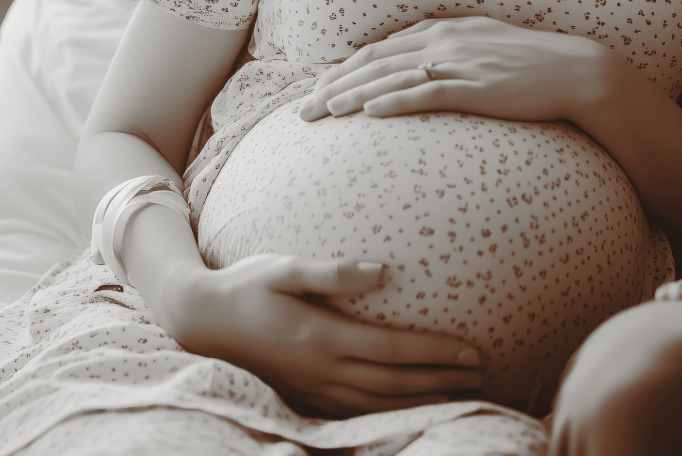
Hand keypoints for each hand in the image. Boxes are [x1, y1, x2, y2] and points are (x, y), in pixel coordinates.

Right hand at [161, 254, 484, 416]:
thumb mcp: (285, 266)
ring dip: (420, 402)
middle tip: (481, 376)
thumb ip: (332, 272)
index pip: (393, 350)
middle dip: (442, 381)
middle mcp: (321, 369)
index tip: (473, 352)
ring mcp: (311, 388)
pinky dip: (386, 414)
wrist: (200, 320)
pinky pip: (353, 413)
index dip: (437, 354)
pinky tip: (405, 410)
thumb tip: (384, 271)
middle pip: (393, 384)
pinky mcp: (303, 396)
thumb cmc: (246, 284)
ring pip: (376, 404)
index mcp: (322, 336)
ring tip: (456, 397)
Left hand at [297, 16, 617, 122]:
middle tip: (303, 110)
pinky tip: (369, 114)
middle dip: (333, 85)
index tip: (318, 89)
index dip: (344, 69)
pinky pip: (426, 94)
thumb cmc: (531, 63)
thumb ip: (449, 49)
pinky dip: (394, 102)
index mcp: (444, 28)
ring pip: (391, 78)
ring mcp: (459, 63)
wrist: (574, 70)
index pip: (380, 49)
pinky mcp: (475, 87)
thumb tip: (419, 66)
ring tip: (322, 114)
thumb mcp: (484, 44)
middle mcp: (445, 40)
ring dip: (352, 97)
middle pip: (374, 63)